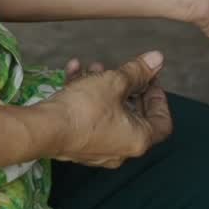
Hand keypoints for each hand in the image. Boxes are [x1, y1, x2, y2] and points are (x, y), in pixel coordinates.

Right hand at [44, 51, 172, 167]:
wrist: (46, 129)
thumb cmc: (86, 108)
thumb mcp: (115, 82)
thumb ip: (138, 70)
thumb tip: (157, 58)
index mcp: (138, 139)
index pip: (162, 122)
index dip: (158, 97)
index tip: (149, 78)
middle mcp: (122, 150)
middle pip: (134, 115)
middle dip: (127, 87)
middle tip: (123, 70)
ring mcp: (99, 149)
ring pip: (108, 113)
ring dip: (104, 87)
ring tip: (94, 67)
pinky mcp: (79, 144)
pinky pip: (89, 117)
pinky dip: (86, 96)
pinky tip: (74, 71)